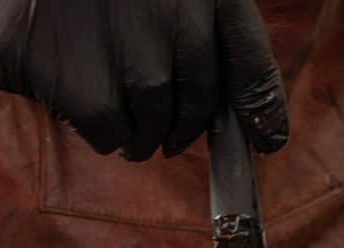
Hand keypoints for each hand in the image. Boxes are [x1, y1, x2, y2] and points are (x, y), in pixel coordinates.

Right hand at [0, 0, 287, 159]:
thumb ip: (183, 32)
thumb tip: (237, 115)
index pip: (245, 48)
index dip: (260, 102)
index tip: (268, 139)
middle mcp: (166, 2)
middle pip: (199, 95)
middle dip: (185, 125)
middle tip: (164, 135)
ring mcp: (124, 41)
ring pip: (158, 120)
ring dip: (141, 132)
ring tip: (111, 110)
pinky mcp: (80, 80)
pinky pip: (113, 133)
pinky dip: (102, 133)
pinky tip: (74, 101)